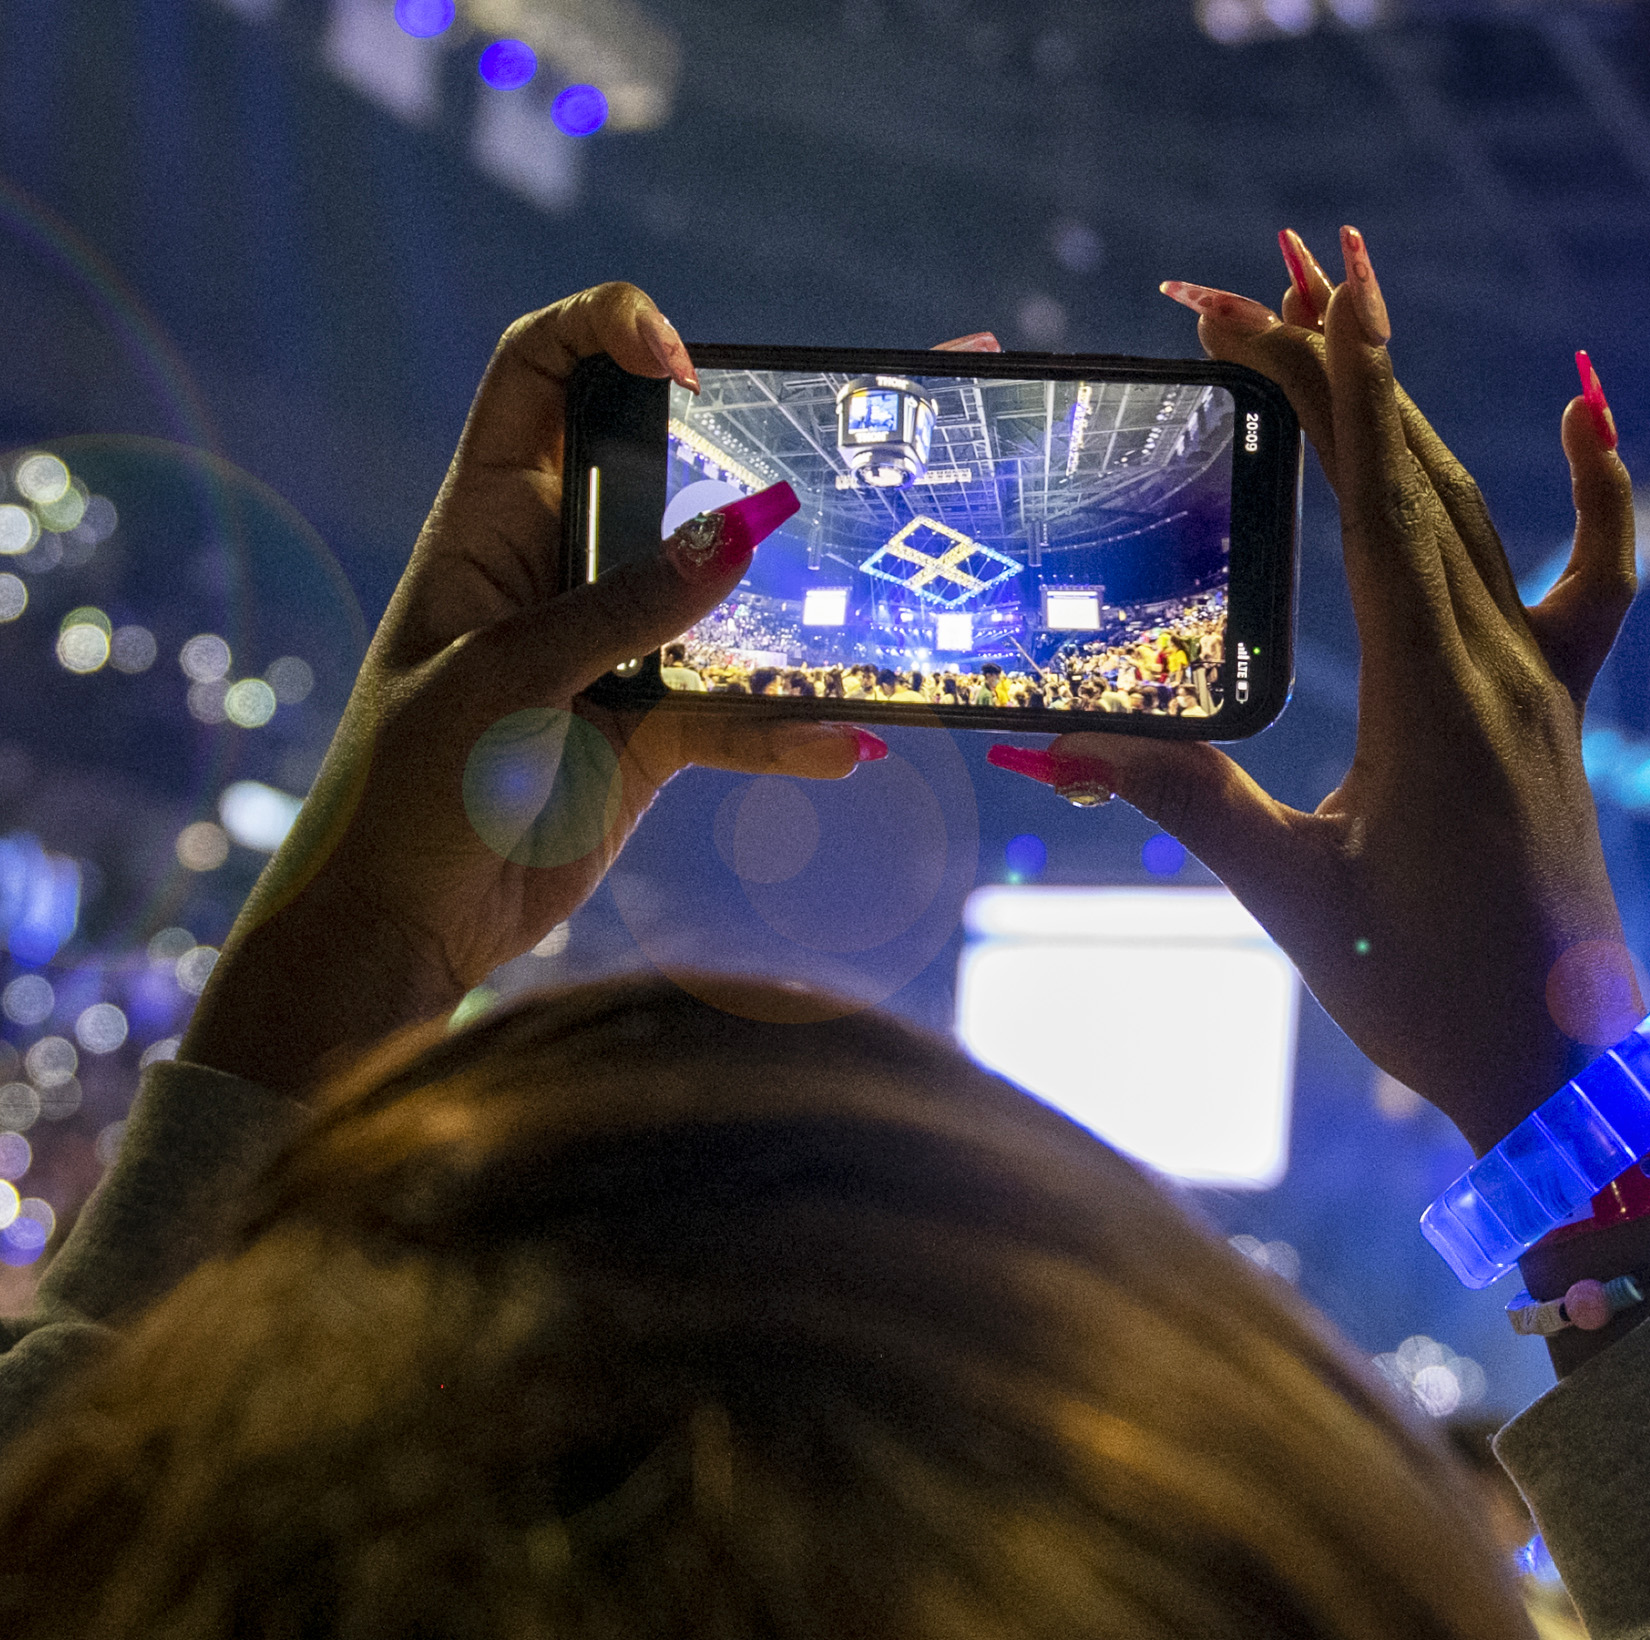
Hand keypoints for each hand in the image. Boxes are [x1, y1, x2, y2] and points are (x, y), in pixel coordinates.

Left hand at [183, 285, 903, 1098]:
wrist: (398, 931)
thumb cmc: (407, 792)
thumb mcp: (505, 683)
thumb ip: (622, 609)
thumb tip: (744, 534)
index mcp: (488, 520)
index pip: (538, 371)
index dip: (608, 332)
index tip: (685, 363)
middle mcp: (558, 566)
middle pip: (670, 471)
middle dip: (761, 445)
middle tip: (867, 427)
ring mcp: (613, 650)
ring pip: (726, 598)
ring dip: (802, 603)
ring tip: (884, 592)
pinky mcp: (651, 733)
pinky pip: (740, 713)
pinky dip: (790, 730)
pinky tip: (843, 746)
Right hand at [991, 230, 1640, 1153]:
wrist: (1561, 1069)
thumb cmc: (1426, 995)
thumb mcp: (1292, 894)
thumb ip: (1179, 802)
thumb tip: (1040, 751)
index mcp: (1433, 699)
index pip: (1377, 504)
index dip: (1327, 391)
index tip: (1282, 295)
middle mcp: (1501, 666)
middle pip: (1414, 480)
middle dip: (1332, 371)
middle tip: (1246, 281)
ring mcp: (1544, 680)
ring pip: (1478, 508)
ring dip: (1406, 407)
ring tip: (1342, 307)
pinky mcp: (1563, 705)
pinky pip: (1593, 574)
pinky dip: (1592, 486)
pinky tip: (1582, 406)